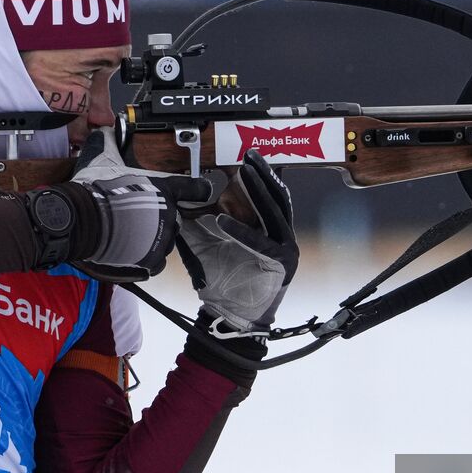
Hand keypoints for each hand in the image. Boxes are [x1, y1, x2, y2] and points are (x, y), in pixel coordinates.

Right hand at [68, 126, 213, 279]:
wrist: (79, 221)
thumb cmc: (93, 190)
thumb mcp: (101, 159)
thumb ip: (109, 143)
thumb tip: (105, 128)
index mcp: (165, 190)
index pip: (195, 189)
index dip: (199, 190)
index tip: (203, 191)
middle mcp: (169, 216)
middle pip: (175, 219)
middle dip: (159, 219)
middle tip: (136, 217)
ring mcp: (162, 241)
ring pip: (164, 241)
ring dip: (152, 239)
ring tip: (129, 235)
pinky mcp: (150, 261)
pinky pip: (155, 262)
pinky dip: (145, 259)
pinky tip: (130, 253)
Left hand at [176, 150, 297, 332]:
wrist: (230, 316)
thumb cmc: (224, 283)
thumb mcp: (207, 245)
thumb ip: (201, 223)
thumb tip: (185, 200)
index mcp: (271, 231)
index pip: (270, 196)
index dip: (261, 176)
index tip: (247, 158)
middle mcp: (283, 237)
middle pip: (277, 198)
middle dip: (263, 175)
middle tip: (249, 156)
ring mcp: (287, 250)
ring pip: (274, 213)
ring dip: (258, 191)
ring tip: (243, 174)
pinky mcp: (282, 264)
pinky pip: (261, 243)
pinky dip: (241, 231)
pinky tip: (221, 219)